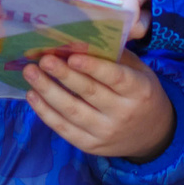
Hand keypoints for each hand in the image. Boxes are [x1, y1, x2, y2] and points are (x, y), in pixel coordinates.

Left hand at [24, 50, 175, 160]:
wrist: (153, 135)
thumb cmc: (141, 94)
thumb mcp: (140, 71)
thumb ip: (116, 56)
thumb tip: (83, 38)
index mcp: (139, 91)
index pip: (116, 78)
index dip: (93, 67)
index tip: (71, 56)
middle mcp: (123, 113)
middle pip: (89, 93)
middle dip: (63, 75)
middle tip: (43, 59)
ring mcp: (106, 132)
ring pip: (72, 112)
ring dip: (48, 91)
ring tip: (30, 73)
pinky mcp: (91, 146)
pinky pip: (64, 129)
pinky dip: (45, 113)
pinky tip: (33, 95)